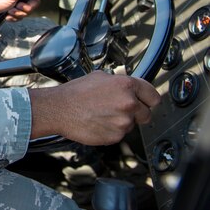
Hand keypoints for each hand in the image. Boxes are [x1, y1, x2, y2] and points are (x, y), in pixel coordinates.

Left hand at [0, 0, 46, 20]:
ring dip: (18, 13)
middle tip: (18, 6)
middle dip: (26, 7)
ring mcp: (17, 1)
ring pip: (27, 10)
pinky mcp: (14, 9)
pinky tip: (7, 14)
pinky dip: (14, 17)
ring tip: (10, 10)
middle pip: (34, 2)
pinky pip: (20, 15)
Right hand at [29, 71, 161, 145]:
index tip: (146, 102)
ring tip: (102, 114)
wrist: (59, 109)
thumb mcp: (99, 77)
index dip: (149, 99)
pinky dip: (111, 130)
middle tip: (119, 109)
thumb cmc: (75, 92)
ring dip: (121, 121)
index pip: (154, 96)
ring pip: (131, 125)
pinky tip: (98, 122)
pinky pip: (119, 134)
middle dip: (136, 112)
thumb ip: (119, 82)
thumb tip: (128, 87)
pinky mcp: (115, 137)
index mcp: (126, 86)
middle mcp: (128, 104)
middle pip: (147, 114)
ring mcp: (123, 122)